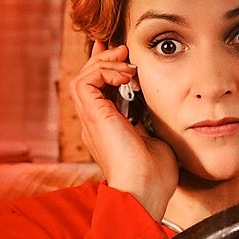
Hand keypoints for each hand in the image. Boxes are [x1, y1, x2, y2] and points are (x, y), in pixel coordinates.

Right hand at [69, 41, 177, 220]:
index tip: (120, 55)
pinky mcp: (93, 115)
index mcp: (107, 127)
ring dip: (104, 63)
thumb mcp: (156, 138)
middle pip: (86, 80)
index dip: (105, 69)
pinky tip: (125, 75)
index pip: (98, 90)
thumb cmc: (154, 174)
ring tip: (126, 62)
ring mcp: (91, 118)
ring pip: (82, 77)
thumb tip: (155, 108)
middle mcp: (94, 121)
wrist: (145, 189)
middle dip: (103, 59)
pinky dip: (104, 71)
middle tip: (123, 50)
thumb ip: (150, 121)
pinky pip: (86, 81)